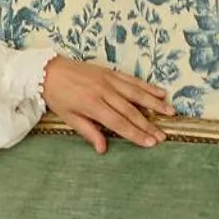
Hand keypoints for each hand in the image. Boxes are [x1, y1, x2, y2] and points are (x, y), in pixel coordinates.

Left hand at [42, 57, 174, 152]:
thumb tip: (103, 149)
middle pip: (131, 111)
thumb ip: (88, 132)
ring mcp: (108, 80)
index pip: (118, 123)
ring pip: (136, 93)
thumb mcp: (68, 117)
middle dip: (148, 125)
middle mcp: (103, 92)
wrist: (48, 69)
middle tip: (163, 136)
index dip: (135, 134)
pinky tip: (160, 93)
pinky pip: (132, 80)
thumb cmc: (57, 96)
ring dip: (155, 104)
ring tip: (170, 113)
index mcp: (92, 105)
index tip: (150, 143)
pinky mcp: (110, 72)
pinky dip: (147, 87)